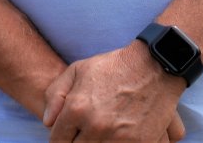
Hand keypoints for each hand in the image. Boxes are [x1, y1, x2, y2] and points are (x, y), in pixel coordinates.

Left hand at [41, 43, 185, 141]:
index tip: (68, 137)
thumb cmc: (114, 66)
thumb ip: (55, 95)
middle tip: (84, 135)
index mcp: (77, 109)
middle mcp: (95, 126)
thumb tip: (47, 122)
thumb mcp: (78, 70)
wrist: (155, 67)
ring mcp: (118, 138)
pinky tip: (117, 137)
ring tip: (100, 135)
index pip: (58, 141)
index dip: (61, 140)